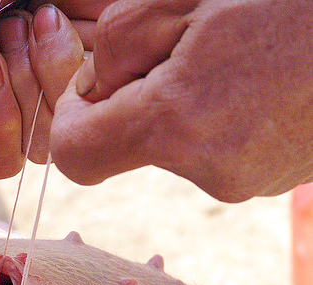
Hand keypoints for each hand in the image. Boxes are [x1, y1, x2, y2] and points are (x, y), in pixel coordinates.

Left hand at [50, 0, 312, 201]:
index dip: (71, 119)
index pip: (75, 155)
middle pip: (129, 145)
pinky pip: (216, 150)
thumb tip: (100, 88)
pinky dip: (217, 117)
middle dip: (136, 100)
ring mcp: (248, 181)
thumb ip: (117, 45)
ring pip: (176, 146)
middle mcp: (210, 168)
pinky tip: (255, 80)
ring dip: (182, 105)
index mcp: (176, 124)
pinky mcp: (272, 180)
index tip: (93, 87)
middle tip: (184, 47)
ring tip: (233, 58)